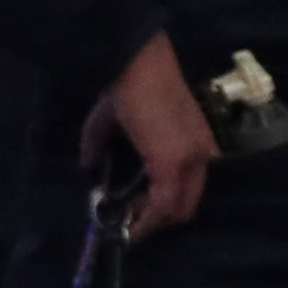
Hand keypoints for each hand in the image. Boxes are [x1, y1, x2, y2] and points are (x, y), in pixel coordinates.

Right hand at [98, 34, 215, 232]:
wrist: (136, 62)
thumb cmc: (130, 82)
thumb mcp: (114, 118)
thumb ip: (101, 143)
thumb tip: (87, 164)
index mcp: (194, 140)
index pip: (189, 184)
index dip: (165, 202)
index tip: (138, 209)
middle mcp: (200, 154)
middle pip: (187, 202)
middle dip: (158, 219)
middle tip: (130, 221)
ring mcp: (189, 160)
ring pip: (177, 208)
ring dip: (151, 222)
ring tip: (127, 224)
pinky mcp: (171, 164)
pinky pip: (162, 204)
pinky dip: (146, 219)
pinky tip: (128, 225)